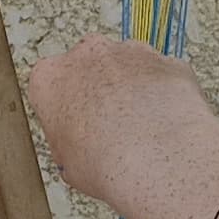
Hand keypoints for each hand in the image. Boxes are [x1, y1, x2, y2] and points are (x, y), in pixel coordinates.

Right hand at [26, 38, 218, 218]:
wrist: (155, 158)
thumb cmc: (107, 159)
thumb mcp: (68, 165)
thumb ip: (69, 144)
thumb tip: (80, 154)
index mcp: (50, 77)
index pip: (51, 87)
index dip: (64, 111)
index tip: (73, 129)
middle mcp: (89, 55)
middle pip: (90, 68)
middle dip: (99, 91)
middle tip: (107, 128)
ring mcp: (131, 53)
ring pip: (129, 67)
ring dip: (133, 90)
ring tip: (139, 130)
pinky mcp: (167, 61)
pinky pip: (163, 77)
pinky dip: (165, 95)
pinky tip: (165, 124)